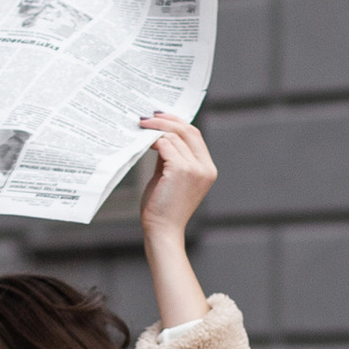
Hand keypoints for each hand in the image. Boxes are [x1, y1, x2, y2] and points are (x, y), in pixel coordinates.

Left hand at [137, 115, 215, 243]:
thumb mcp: (171, 178)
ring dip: (156, 130)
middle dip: (166, 120)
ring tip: (140, 128)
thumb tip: (159, 136)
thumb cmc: (163, 208)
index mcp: (207, 169)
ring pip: (175, 136)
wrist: (162, 231)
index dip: (178, 122)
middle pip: (188, 131)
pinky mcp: (181, 170)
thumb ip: (170, 157)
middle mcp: (205, 168)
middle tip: (147, 118)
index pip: (195, 135)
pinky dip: (153, 140)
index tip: (161, 116)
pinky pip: (166, 145)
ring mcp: (195, 169)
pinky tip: (142, 141)